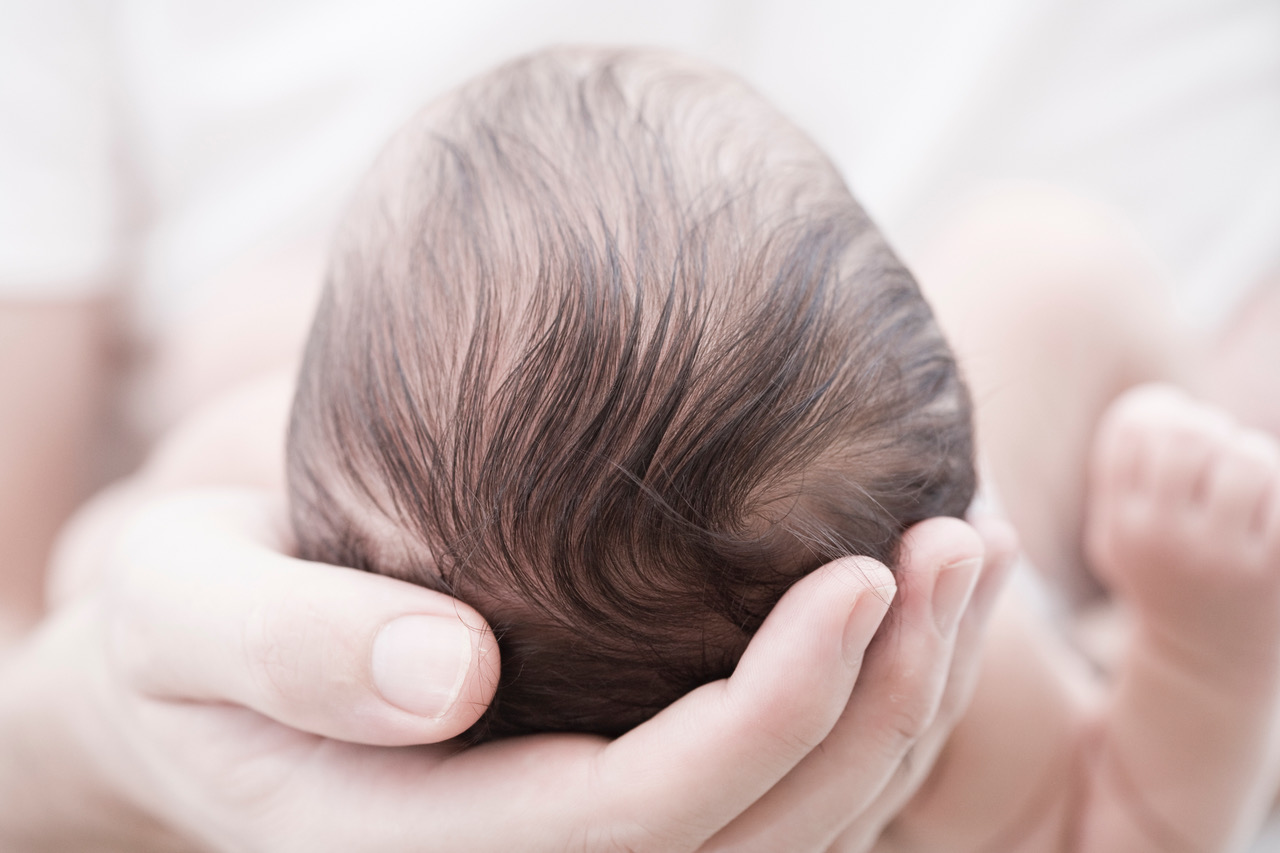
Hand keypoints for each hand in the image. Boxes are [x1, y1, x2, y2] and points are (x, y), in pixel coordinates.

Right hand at [2, 489, 1011, 851]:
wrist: (197, 668)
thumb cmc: (182, 632)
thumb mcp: (180, 616)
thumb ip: (293, 650)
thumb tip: (449, 674)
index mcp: (435, 846)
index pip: (643, 819)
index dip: (772, 713)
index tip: (863, 571)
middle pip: (760, 831)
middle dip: (885, 702)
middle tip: (966, 539)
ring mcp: (585, 830)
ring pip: (797, 817)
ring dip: (907, 695)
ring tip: (978, 547)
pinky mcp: (611, 774)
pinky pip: (772, 769)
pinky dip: (866, 686)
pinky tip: (912, 582)